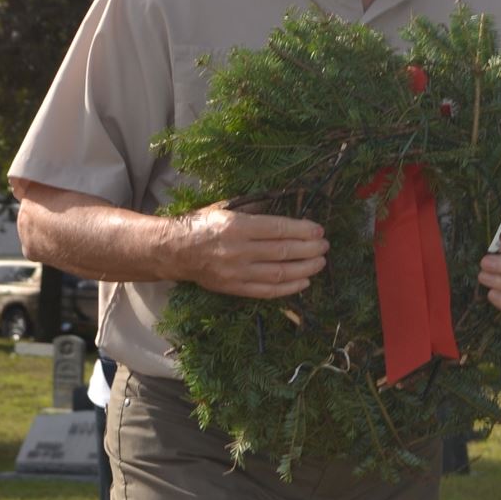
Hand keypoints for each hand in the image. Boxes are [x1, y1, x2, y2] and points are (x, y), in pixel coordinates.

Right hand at [174, 204, 327, 299]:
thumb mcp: (226, 209)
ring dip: (305, 269)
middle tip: (325, 246)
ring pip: (279, 273)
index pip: (278, 229)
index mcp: (236, 226)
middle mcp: (238, 250)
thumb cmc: (202, 225)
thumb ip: (254, 210)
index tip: (319, 230)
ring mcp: (236, 272)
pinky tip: (304, 281)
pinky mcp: (234, 288)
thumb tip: (285, 212)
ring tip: (320, 262)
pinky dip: (289, 288)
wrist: (175, 250)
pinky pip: (268, 291)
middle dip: (309, 249)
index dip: (302, 230)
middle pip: (283, 251)